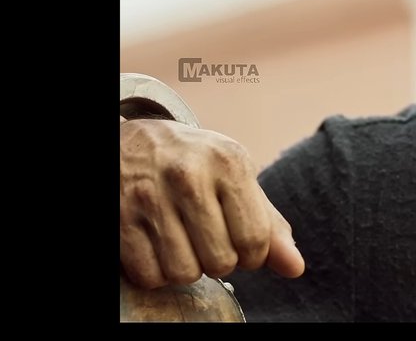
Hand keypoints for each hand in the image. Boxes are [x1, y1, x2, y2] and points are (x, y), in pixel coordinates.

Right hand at [119, 117, 304, 288]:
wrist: (134, 141)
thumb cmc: (195, 164)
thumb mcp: (237, 178)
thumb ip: (269, 224)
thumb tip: (295, 267)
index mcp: (229, 162)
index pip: (255, 239)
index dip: (254, 256)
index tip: (242, 245)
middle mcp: (189, 175)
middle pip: (221, 261)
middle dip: (219, 261)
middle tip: (207, 238)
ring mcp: (149, 195)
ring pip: (184, 273)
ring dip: (186, 268)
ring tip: (182, 240)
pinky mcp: (119, 216)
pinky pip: (148, 275)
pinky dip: (156, 271)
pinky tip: (158, 245)